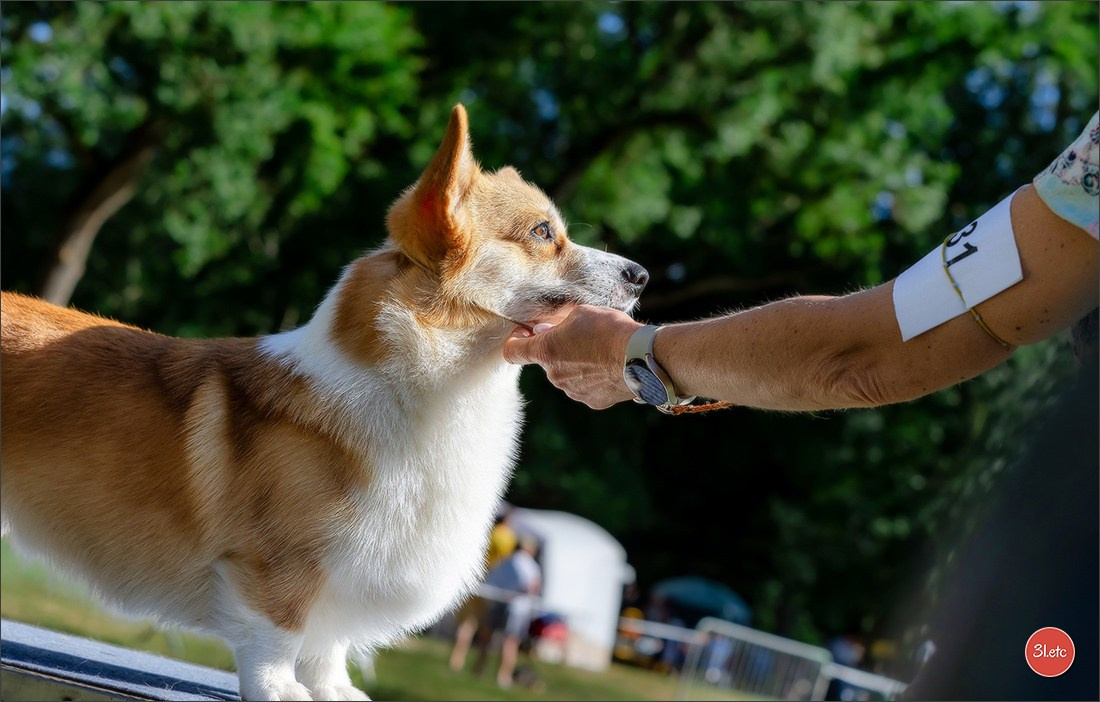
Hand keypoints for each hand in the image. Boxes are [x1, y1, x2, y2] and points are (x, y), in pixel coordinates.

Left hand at [502, 304, 643, 408]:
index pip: (513, 352)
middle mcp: (554, 376)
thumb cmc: (610, 329)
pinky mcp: (592, 401)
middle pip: (547, 362)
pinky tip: (610, 366)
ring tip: (601, 351)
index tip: (526, 333)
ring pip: (567, 375)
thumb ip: (557, 323)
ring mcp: (573, 391)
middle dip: (558, 349)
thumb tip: (543, 330)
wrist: (641, 357)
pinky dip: (593, 378)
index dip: (516, 341)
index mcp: (546, 351)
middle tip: (581, 336)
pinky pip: (586, 387)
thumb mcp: (581, 313)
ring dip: (576, 364)